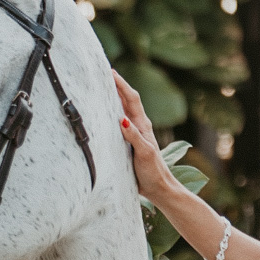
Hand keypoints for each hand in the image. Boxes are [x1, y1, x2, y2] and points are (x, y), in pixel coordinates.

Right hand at [114, 72, 176, 202]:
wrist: (159, 188)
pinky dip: (110, 113)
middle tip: (103, 72)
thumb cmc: (153, 172)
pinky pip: (118, 123)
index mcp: (143, 125)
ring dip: (113, 97)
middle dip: (116, 85)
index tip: (110, 72)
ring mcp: (134, 134)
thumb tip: (122, 120)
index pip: (131, 99)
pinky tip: (103, 114)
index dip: (121, 84)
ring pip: (122, 110)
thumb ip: (134, 137)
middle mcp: (138, 126)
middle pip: (126, 100)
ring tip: (101, 86)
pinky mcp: (129, 143)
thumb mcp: (144, 153)